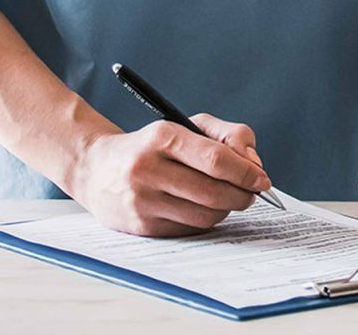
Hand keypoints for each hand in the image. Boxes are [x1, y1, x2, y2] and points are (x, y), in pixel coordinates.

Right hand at [67, 114, 273, 237]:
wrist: (95, 169)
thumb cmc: (152, 146)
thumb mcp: (187, 126)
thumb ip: (228, 136)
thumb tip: (254, 165)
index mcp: (162, 138)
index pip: (215, 159)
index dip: (246, 173)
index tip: (262, 180)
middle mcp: (147, 169)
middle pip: (214, 192)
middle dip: (242, 195)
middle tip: (250, 194)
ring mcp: (141, 200)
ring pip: (205, 215)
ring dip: (225, 210)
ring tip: (225, 199)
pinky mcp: (140, 226)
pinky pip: (189, 230)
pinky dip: (204, 221)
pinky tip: (200, 209)